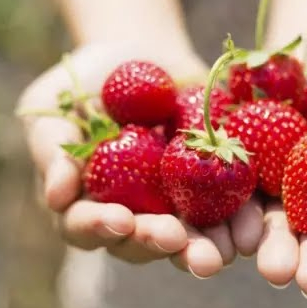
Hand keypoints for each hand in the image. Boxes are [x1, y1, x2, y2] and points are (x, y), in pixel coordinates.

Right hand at [17, 42, 264, 276]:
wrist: (143, 55)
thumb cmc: (87, 84)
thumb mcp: (56, 109)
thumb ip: (54, 152)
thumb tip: (56, 197)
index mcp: (91, 203)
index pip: (88, 227)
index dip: (101, 227)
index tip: (120, 218)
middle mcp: (136, 213)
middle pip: (143, 241)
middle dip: (159, 243)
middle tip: (174, 240)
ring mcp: (177, 203)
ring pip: (190, 237)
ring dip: (204, 248)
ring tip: (220, 252)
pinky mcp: (214, 186)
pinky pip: (230, 207)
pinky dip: (241, 220)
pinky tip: (253, 228)